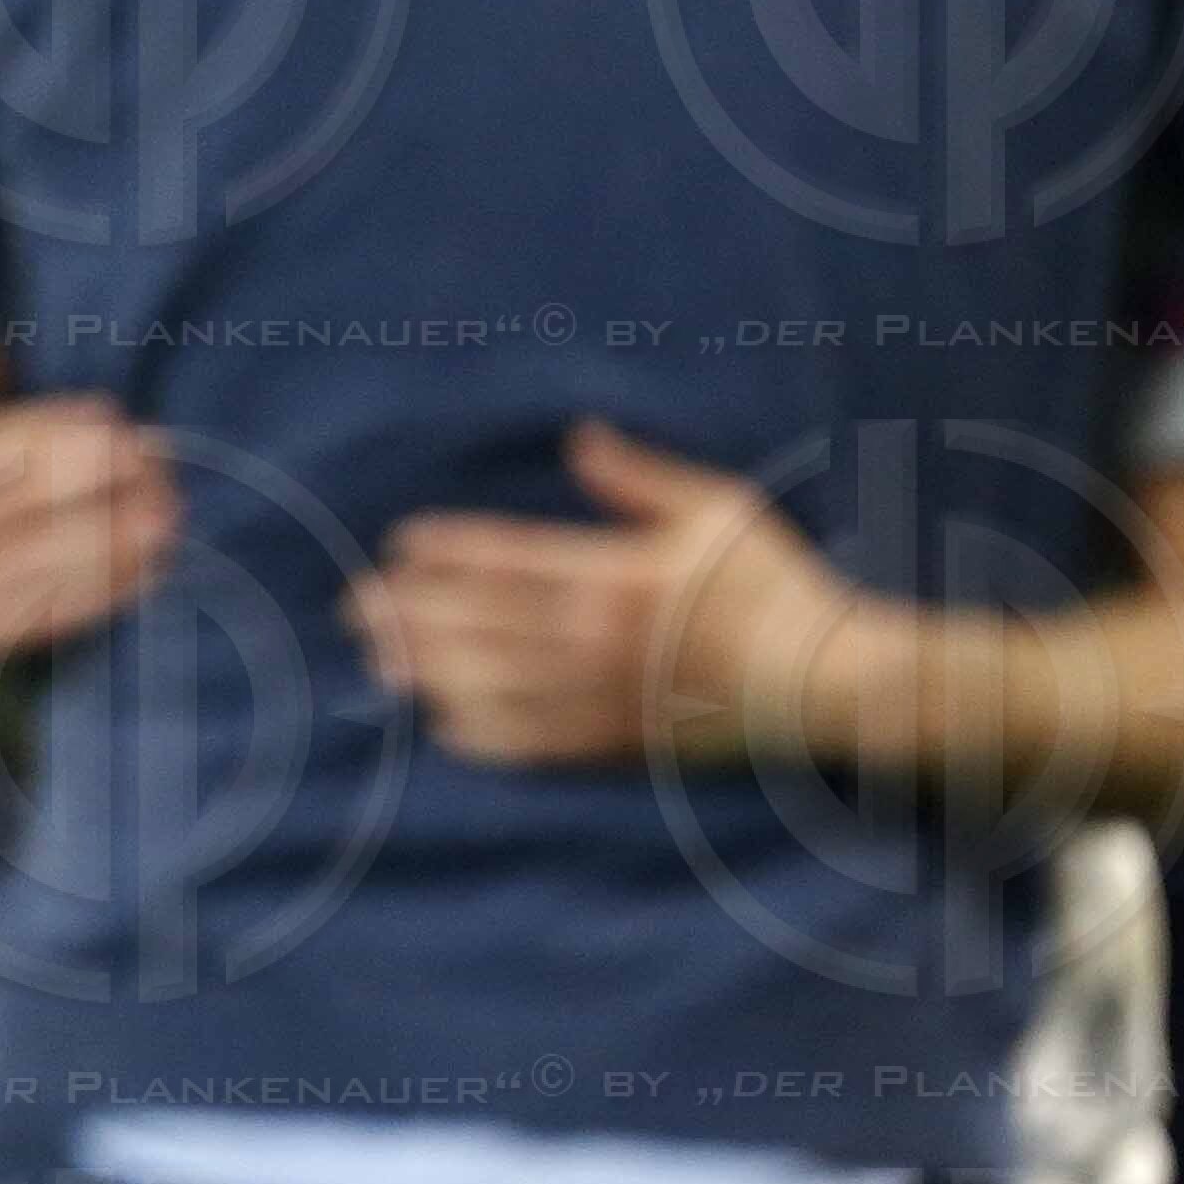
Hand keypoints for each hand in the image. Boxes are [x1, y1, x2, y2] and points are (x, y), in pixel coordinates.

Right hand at [0, 333, 176, 667]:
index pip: (1, 446)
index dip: (64, 434)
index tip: (121, 424)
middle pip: (28, 502)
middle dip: (101, 484)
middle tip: (161, 472)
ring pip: (47, 557)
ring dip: (115, 538)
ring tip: (167, 519)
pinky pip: (53, 611)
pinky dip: (106, 590)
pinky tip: (149, 569)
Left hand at [352, 417, 848, 768]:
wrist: (827, 681)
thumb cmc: (777, 586)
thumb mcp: (717, 510)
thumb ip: (638, 480)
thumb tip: (579, 437)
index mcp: (618, 575)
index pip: (506, 560)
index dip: (445, 553)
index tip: (399, 547)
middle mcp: (598, 640)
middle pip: (479, 624)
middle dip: (409, 613)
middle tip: (355, 606)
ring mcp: (603, 698)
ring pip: (491, 685)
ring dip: (426, 671)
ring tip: (377, 659)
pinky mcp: (618, 746)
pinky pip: (530, 745)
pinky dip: (478, 734)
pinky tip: (440, 722)